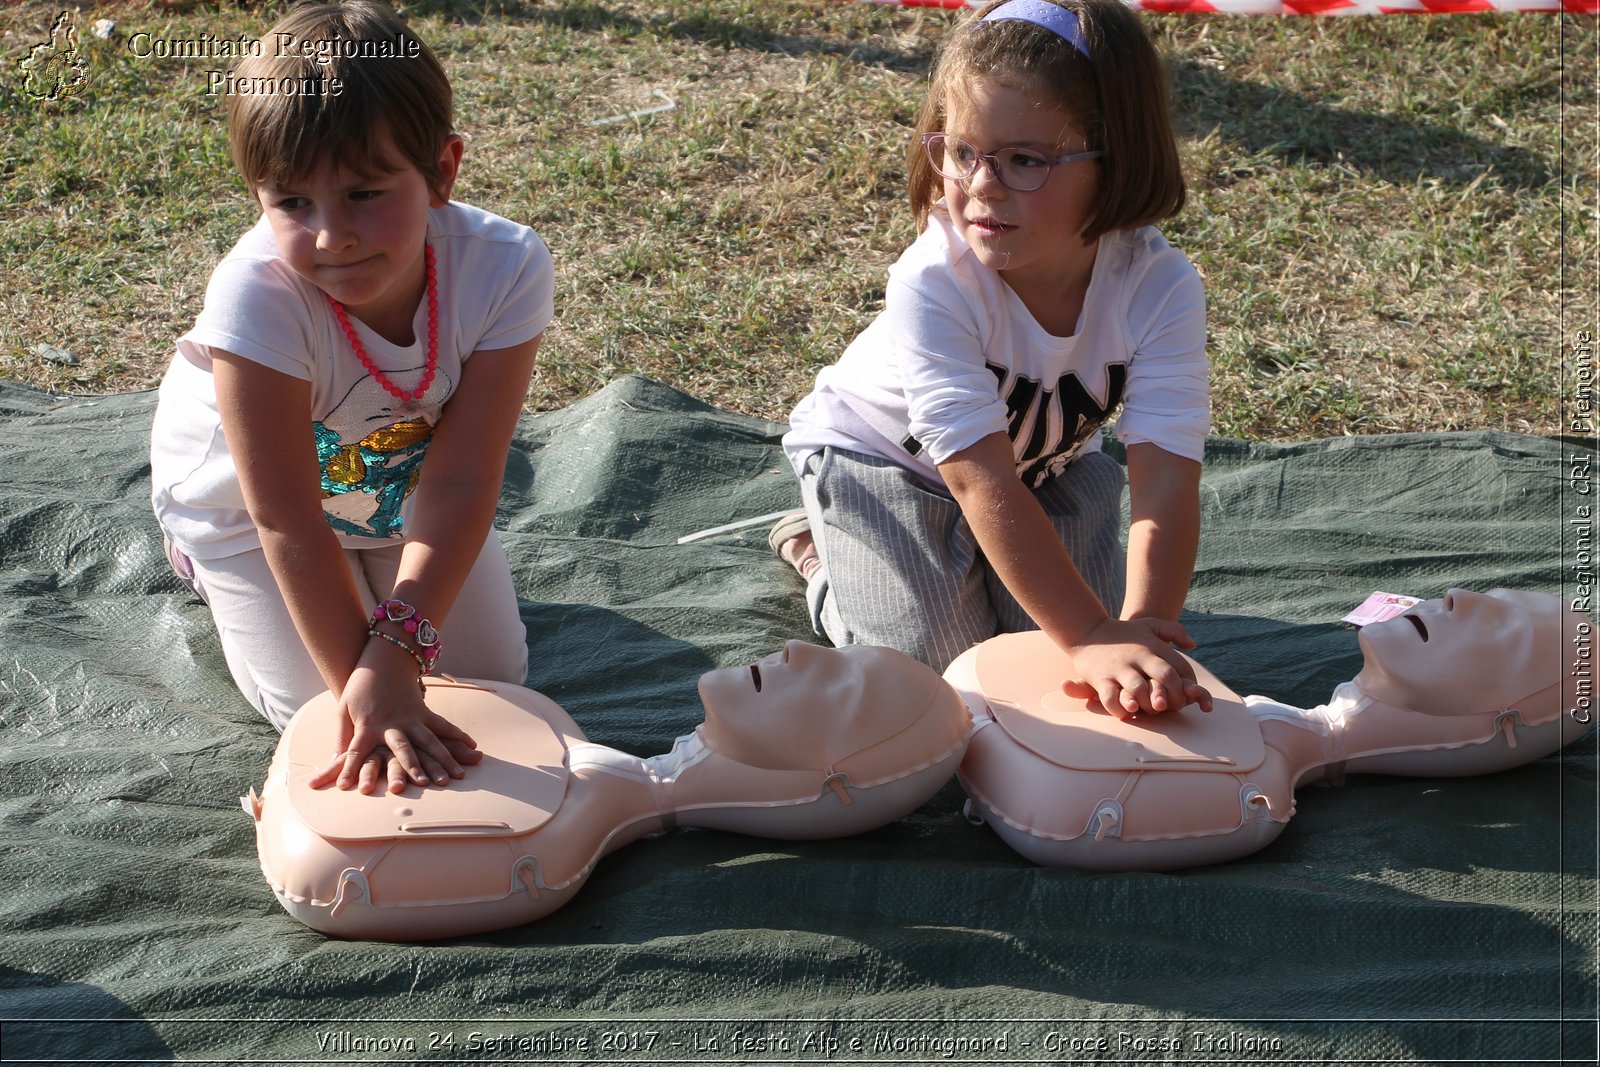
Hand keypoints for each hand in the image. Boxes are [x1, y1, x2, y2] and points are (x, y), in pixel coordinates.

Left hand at [308, 654, 481, 792]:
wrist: (381, 660)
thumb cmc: (359, 688)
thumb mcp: (344, 711)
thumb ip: (343, 738)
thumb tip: (333, 762)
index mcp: (367, 726)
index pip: (355, 752)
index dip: (350, 769)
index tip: (347, 788)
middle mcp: (392, 724)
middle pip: (402, 749)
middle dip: (412, 767)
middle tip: (422, 784)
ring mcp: (411, 718)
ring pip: (429, 741)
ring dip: (443, 759)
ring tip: (456, 776)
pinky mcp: (424, 712)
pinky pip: (443, 726)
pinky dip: (458, 736)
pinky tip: (473, 747)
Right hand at [1059, 617, 1212, 718]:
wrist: (1087, 631)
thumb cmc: (1124, 632)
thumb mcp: (1150, 624)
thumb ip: (1174, 631)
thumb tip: (1193, 645)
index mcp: (1153, 646)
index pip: (1180, 666)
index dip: (1189, 684)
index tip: (1188, 694)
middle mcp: (1138, 656)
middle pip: (1165, 676)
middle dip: (1175, 695)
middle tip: (1174, 705)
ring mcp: (1119, 668)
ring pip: (1139, 689)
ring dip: (1149, 703)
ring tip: (1152, 709)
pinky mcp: (1101, 678)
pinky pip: (1111, 698)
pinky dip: (1119, 708)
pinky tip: (1127, 712)